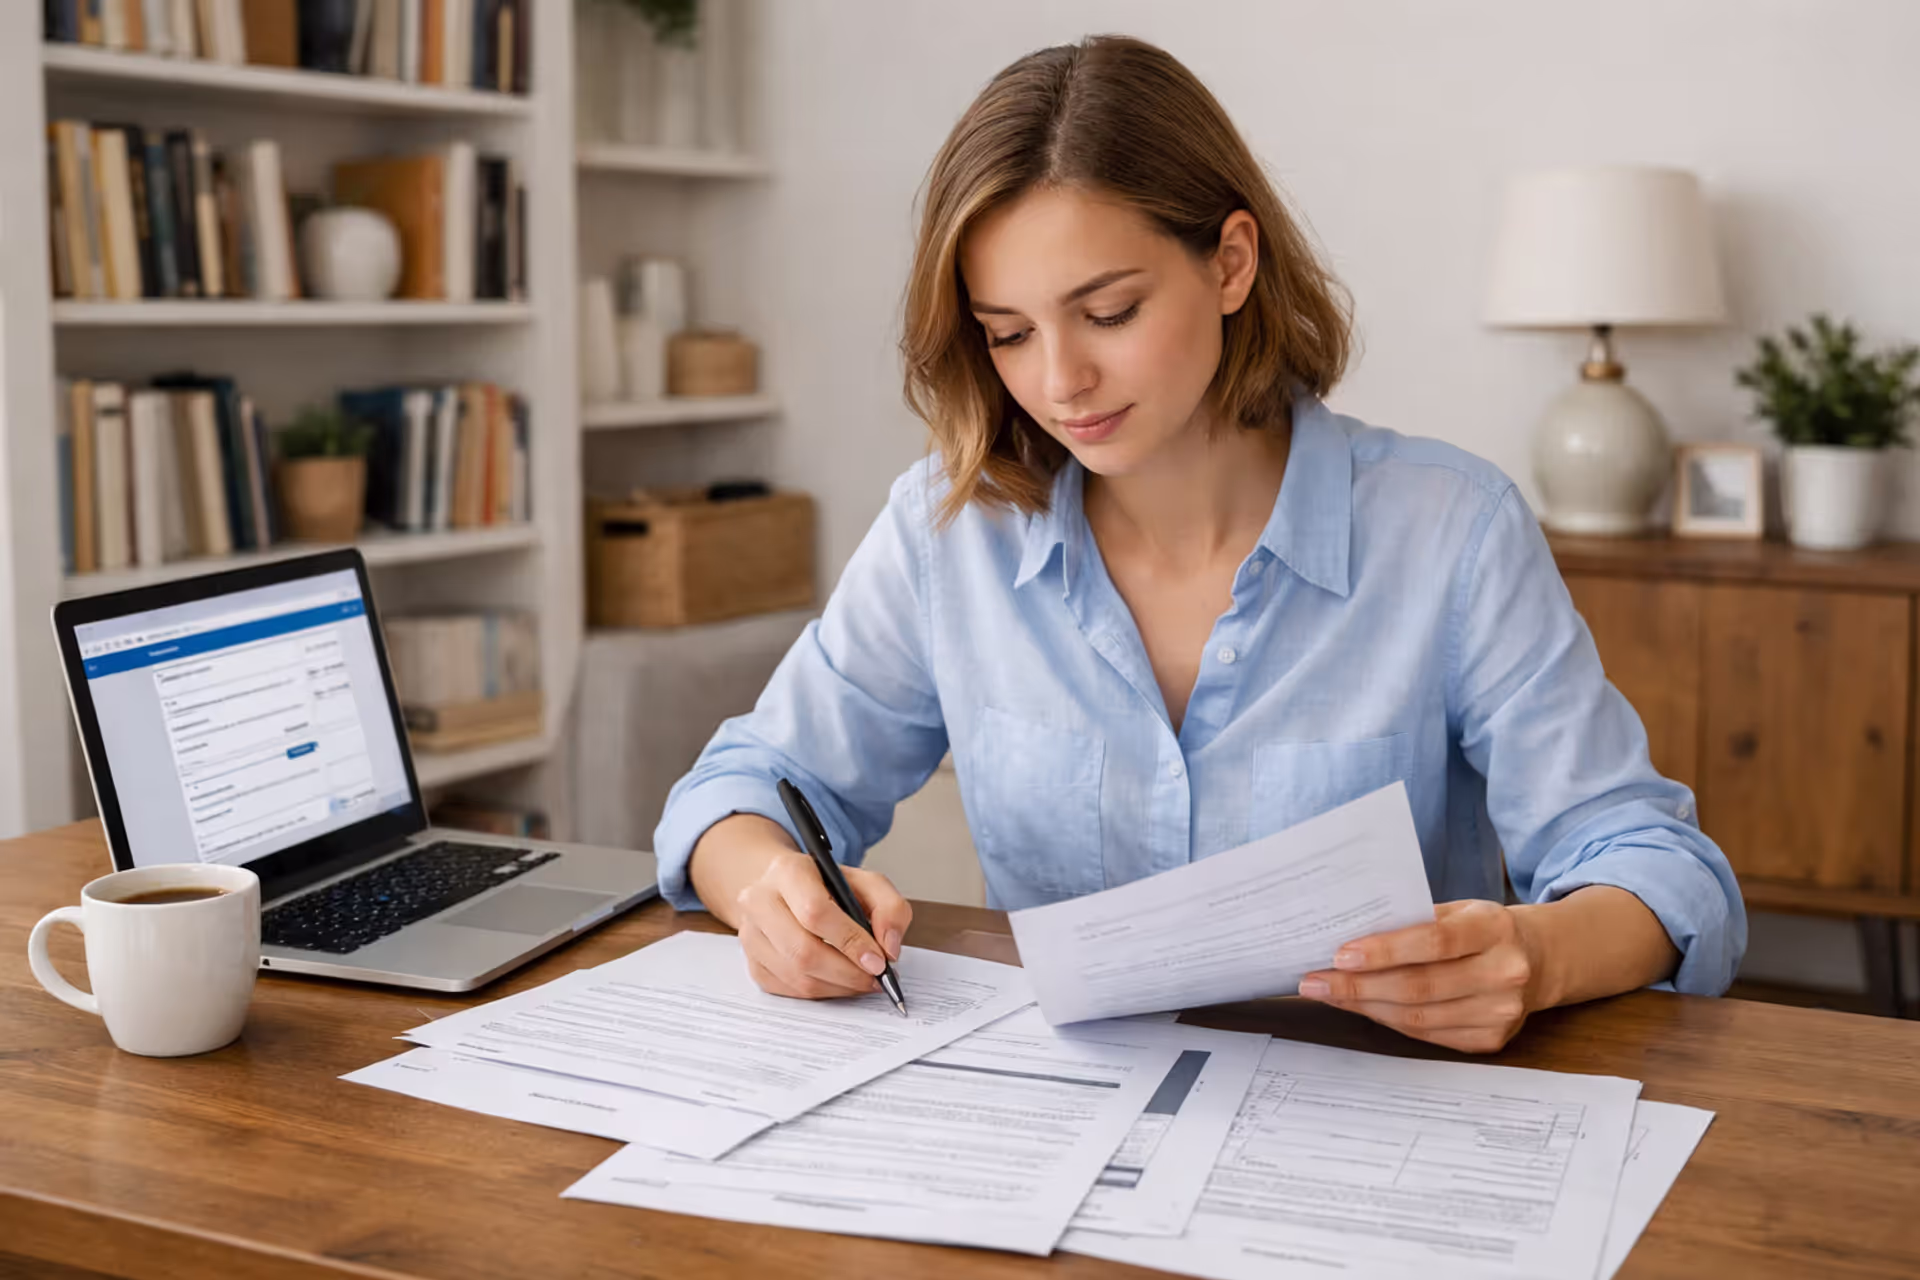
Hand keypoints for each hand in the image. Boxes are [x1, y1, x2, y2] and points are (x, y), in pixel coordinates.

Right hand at [734, 851, 912, 1000]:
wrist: (788, 891)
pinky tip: (839, 982)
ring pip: (796, 976)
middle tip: (875, 978)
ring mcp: (751, 935)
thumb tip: (889, 949)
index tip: (878, 960)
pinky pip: (789, 990)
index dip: (850, 941)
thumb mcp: (867, 883)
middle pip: (803, 951)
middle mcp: (760, 902)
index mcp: (788, 872)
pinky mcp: (753, 963)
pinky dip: (822, 992)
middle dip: (847, 972)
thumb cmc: (828, 888)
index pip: (815, 912)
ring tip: (862, 980)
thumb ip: (890, 908)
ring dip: (838, 987)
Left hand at [1296, 900, 1542, 1053]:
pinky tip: (1362, 1007)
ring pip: (1418, 1018)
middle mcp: (1504, 973)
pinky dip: (1388, 1021)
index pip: (1433, 942)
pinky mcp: (1491, 1040)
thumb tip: (1347, 939)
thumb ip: (1413, 921)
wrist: (1538, 960)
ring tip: (1328, 995)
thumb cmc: (1482, 929)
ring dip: (1365, 1007)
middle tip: (1314, 982)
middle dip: (1358, 986)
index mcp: (1494, 929)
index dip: (1384, 951)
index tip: (1339, 954)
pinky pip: (1427, 1035)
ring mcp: (1501, 1013)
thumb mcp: (1458, 910)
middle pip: (1420, 987)